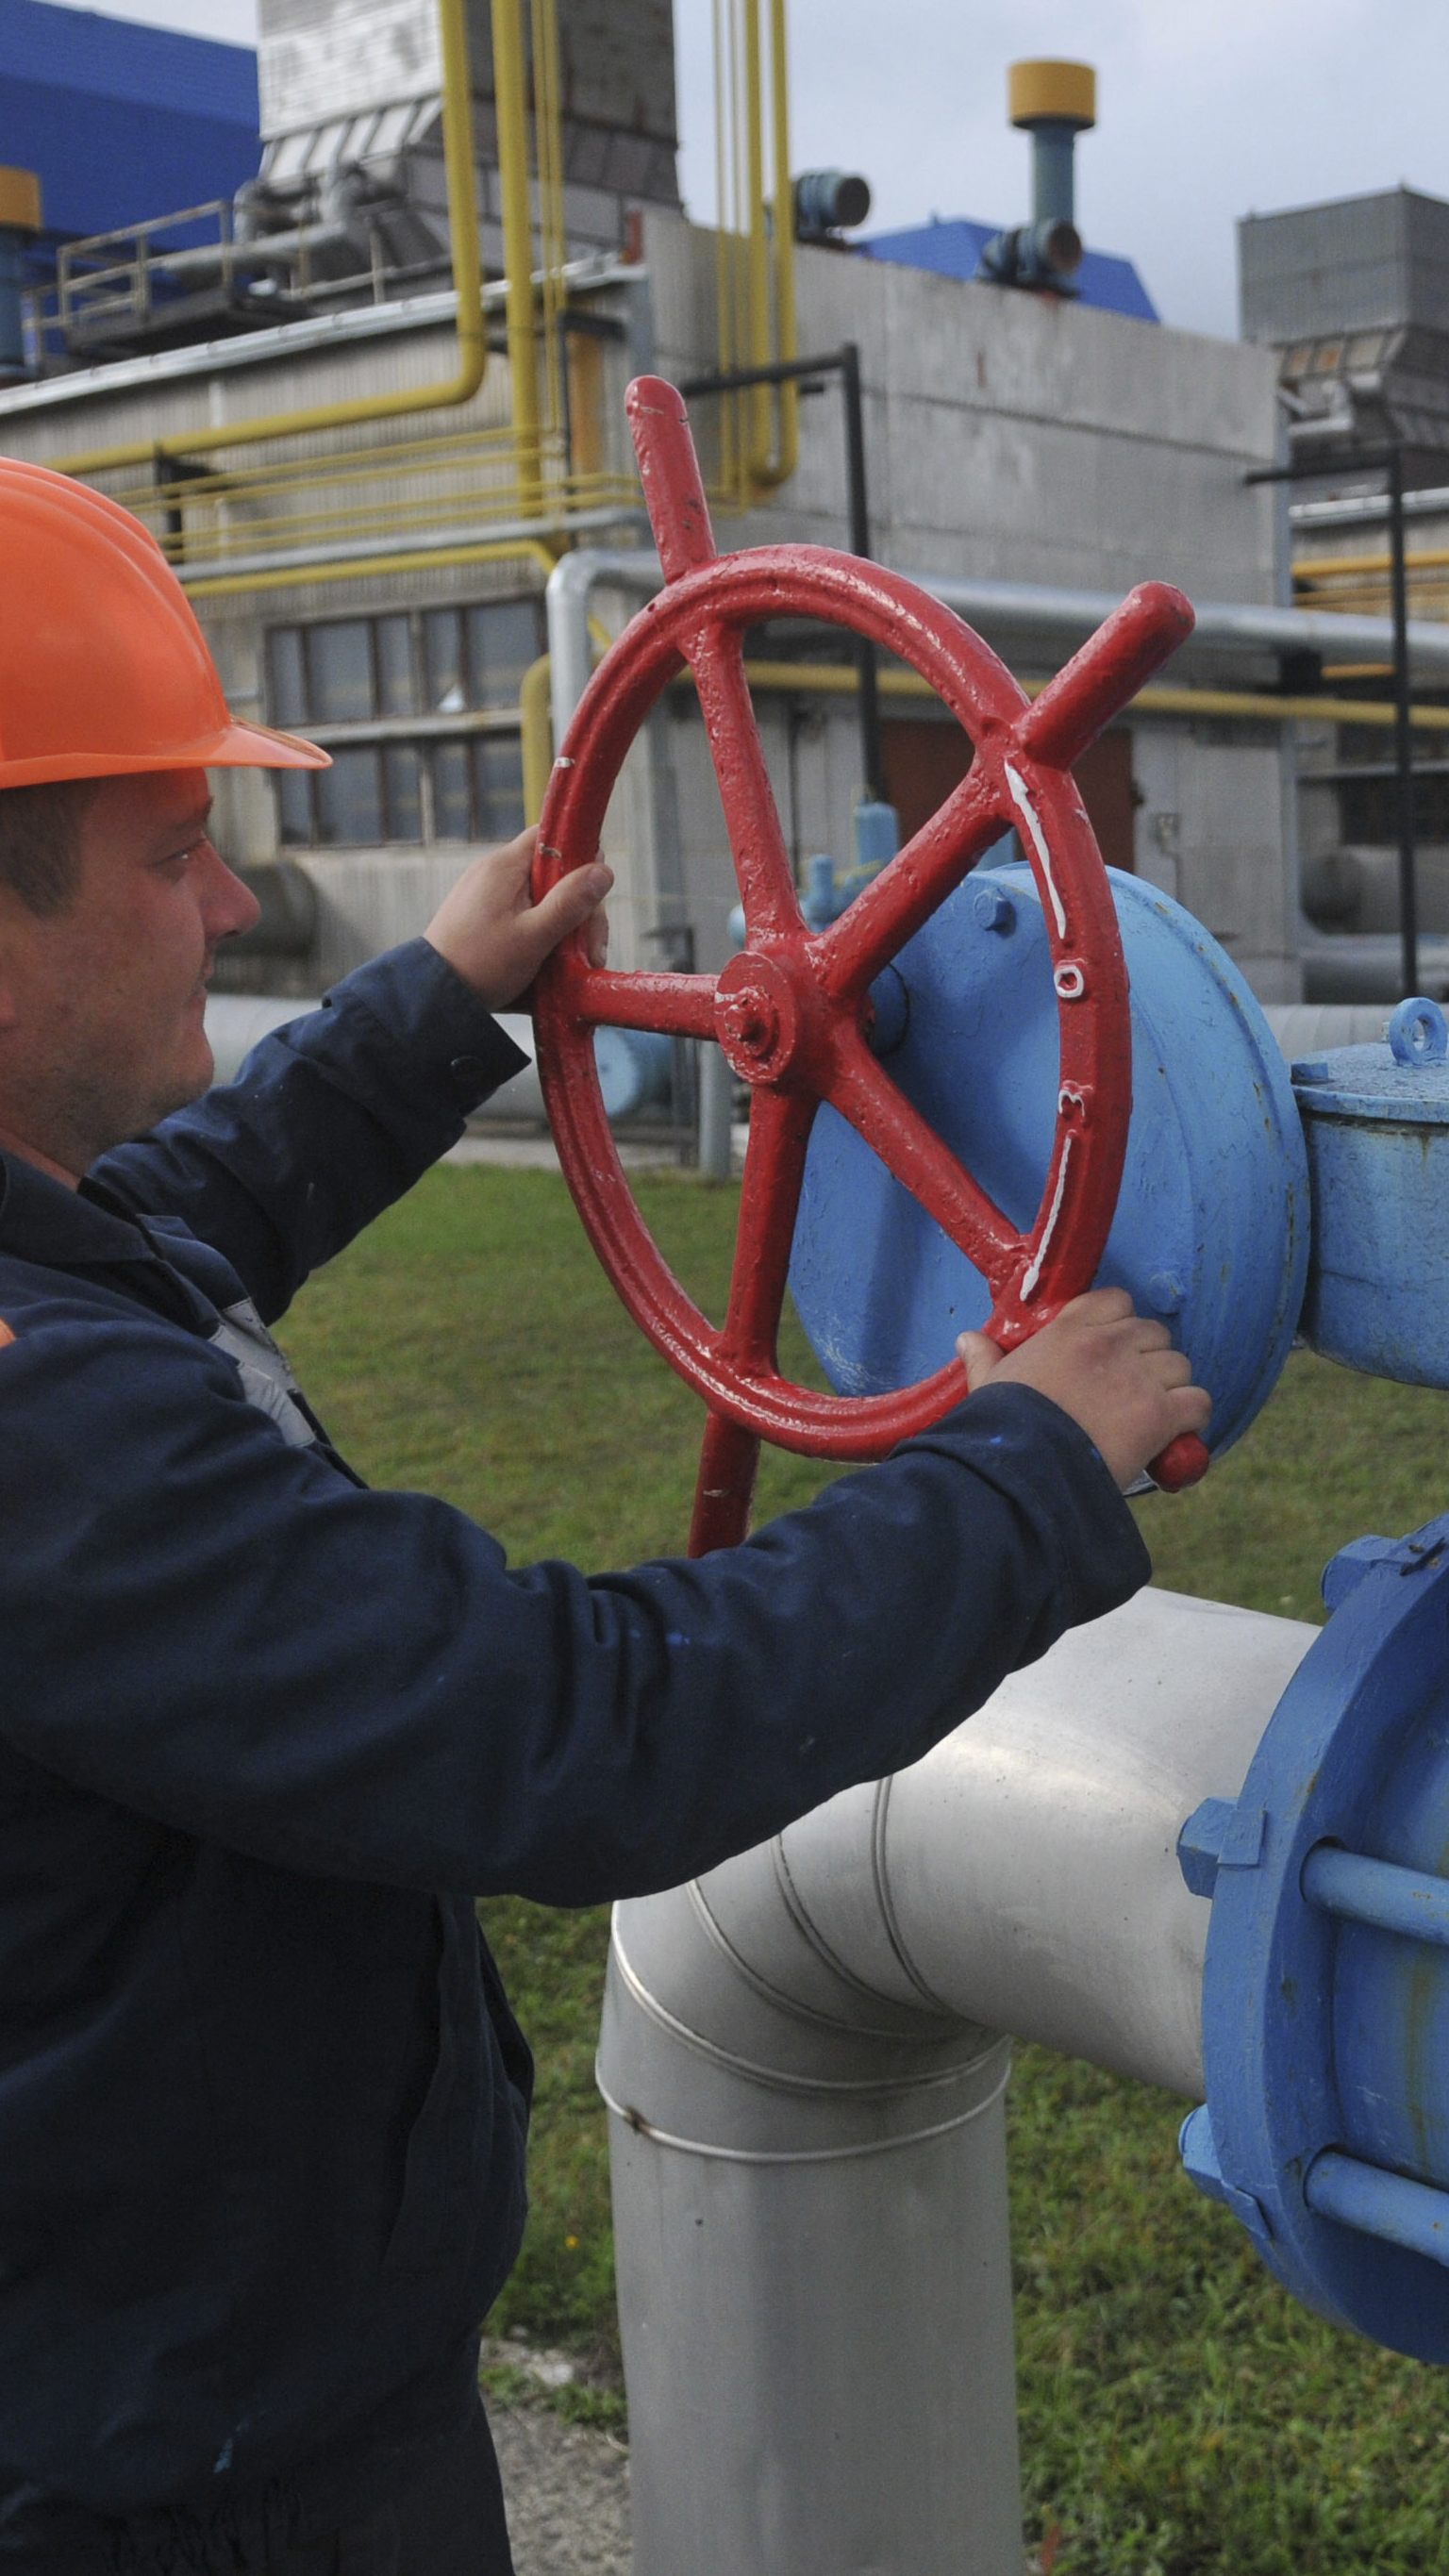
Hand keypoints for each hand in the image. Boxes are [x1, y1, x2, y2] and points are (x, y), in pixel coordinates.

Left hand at [424, 826, 611, 1011]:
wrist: (432, 996)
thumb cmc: (481, 966)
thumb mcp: (534, 936)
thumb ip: (570, 902)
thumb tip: (604, 870)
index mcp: (505, 866)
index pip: (551, 835)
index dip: (580, 857)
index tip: (594, 894)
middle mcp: (494, 872)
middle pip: (553, 874)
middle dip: (579, 910)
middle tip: (592, 950)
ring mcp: (487, 895)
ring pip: (542, 898)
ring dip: (565, 928)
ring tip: (576, 966)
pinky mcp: (484, 917)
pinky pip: (523, 915)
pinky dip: (542, 934)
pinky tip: (551, 965)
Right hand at [957, 1287, 1211, 1491]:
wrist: (1024, 1468)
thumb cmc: (1002, 1428)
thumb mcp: (988, 1385)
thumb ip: (984, 1358)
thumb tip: (967, 1339)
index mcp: (1069, 1330)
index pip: (1116, 1301)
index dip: (1120, 1324)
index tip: (1111, 1348)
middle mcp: (1109, 1344)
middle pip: (1154, 1333)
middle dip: (1148, 1358)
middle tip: (1132, 1389)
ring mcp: (1139, 1378)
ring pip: (1179, 1365)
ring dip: (1171, 1387)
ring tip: (1152, 1415)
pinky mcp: (1160, 1414)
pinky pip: (1198, 1401)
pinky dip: (1192, 1417)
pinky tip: (1176, 1434)